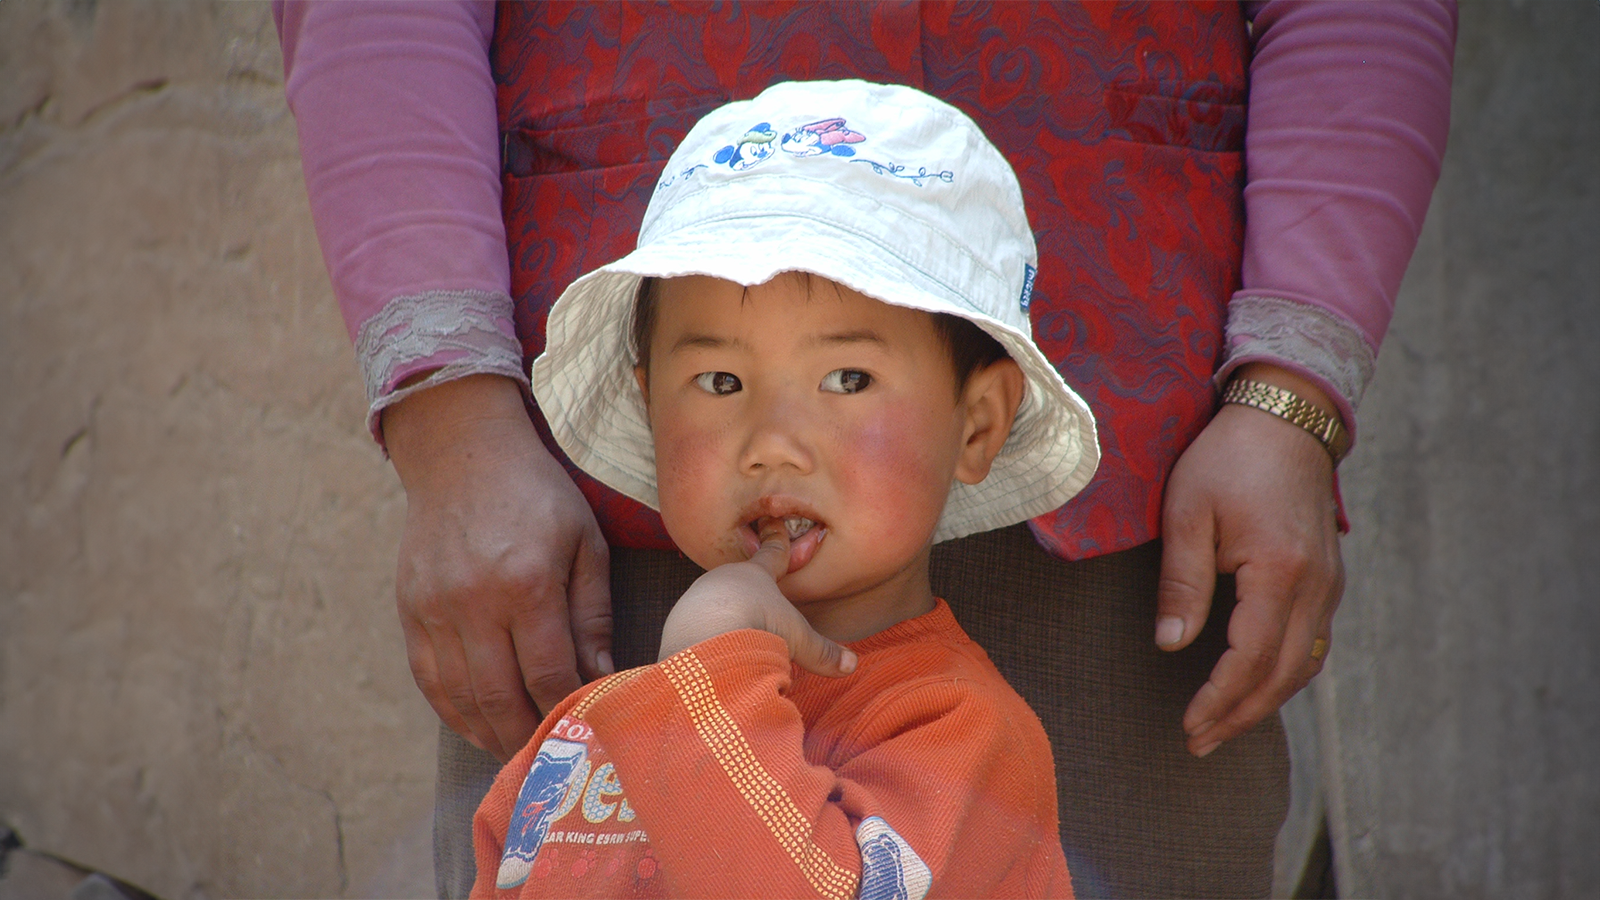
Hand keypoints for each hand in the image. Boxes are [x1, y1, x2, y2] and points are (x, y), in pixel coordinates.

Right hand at [384, 374, 612, 761]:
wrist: (462, 454)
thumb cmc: (538, 496)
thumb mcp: (585, 543)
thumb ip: (593, 615)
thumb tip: (603, 678)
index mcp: (525, 584)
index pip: (549, 675)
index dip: (569, 711)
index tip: (590, 731)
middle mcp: (473, 603)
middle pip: (501, 699)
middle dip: (530, 738)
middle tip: (556, 759)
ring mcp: (434, 609)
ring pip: (461, 698)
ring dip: (491, 735)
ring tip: (521, 752)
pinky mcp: (410, 610)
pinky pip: (429, 680)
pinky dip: (454, 712)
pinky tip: (480, 726)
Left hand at [658, 519, 856, 676]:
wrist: (706, 635)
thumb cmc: (758, 624)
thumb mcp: (797, 638)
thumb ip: (823, 652)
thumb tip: (851, 665)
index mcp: (756, 575)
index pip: (772, 553)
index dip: (776, 539)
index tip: (773, 521)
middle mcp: (724, 580)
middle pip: (739, 579)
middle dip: (747, 588)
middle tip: (756, 598)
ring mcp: (699, 598)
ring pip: (715, 603)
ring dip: (725, 617)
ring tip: (736, 637)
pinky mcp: (679, 622)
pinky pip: (696, 627)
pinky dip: (707, 637)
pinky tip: (713, 654)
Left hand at [1157, 364, 1343, 755]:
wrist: (1286, 417)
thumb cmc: (1228, 458)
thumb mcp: (1188, 513)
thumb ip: (1181, 583)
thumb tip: (1170, 645)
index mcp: (1279, 571)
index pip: (1251, 657)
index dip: (1220, 698)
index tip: (1190, 726)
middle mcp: (1316, 586)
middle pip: (1284, 674)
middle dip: (1241, 715)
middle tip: (1200, 743)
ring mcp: (1330, 584)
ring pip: (1305, 665)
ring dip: (1264, 701)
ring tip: (1223, 725)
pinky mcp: (1328, 578)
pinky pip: (1313, 642)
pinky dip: (1284, 674)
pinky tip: (1255, 685)